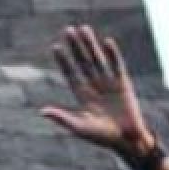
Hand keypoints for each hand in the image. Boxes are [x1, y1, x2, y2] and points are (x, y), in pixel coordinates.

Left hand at [42, 25, 155, 158]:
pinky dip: (112, 55)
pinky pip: (117, 66)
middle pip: (83, 62)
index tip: (55, 47)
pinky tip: (106, 42)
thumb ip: (62, 118)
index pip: (70, 73)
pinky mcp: (123, 83)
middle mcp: (94, 86)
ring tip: (84, 29)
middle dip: (75, 47)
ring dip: (91, 45)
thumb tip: (42, 111)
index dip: (63, 61)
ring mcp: (109, 83)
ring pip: (98, 59)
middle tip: (68, 30)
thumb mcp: (80, 127)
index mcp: (82, 95)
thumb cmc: (102, 137)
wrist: (126, 140)